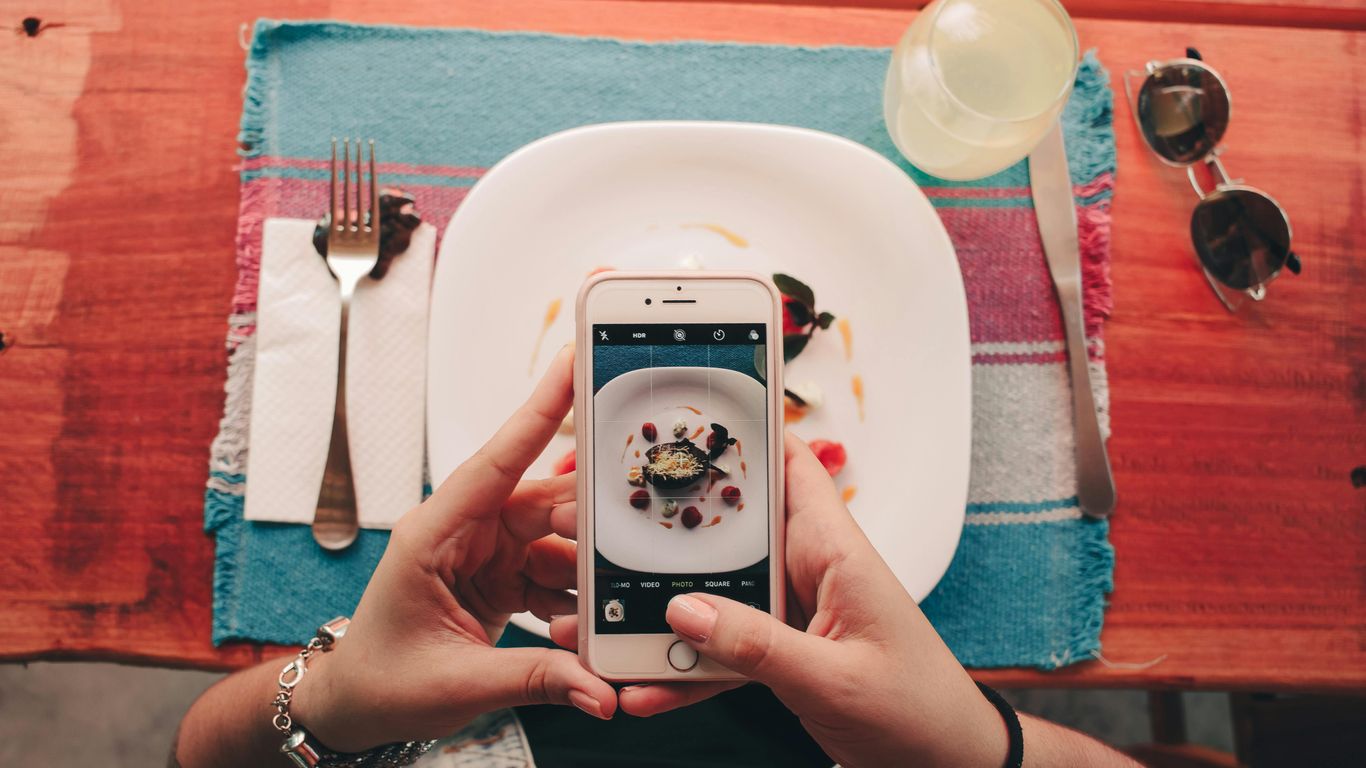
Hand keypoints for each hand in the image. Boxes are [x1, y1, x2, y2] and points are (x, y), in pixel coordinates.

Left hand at [292, 346, 615, 751]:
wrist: (357, 708)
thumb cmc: (381, 682)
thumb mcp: (458, 684)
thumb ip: (537, 680)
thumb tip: (600, 689)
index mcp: (434, 534)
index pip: (495, 462)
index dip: (538, 411)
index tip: (573, 365)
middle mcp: (463, 532)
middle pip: (543, 503)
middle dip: (590, 521)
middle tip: (632, 539)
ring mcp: (485, 553)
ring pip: (558, 540)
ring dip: (585, 575)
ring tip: (601, 612)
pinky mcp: (502, 577)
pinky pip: (555, 573)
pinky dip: (575, 600)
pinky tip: (582, 627)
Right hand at [555, 433, 1006, 766]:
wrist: (946, 762)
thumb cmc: (918, 710)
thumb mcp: (834, 679)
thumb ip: (759, 647)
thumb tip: (685, 612)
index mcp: (834, 552)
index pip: (791, 467)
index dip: (746, 432)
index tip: (684, 415)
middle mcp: (809, 571)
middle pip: (731, 530)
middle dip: (671, 531)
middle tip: (604, 527)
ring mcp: (792, 611)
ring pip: (715, 594)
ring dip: (664, 613)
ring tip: (604, 628)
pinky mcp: (781, 651)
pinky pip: (722, 648)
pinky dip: (685, 668)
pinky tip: (647, 688)